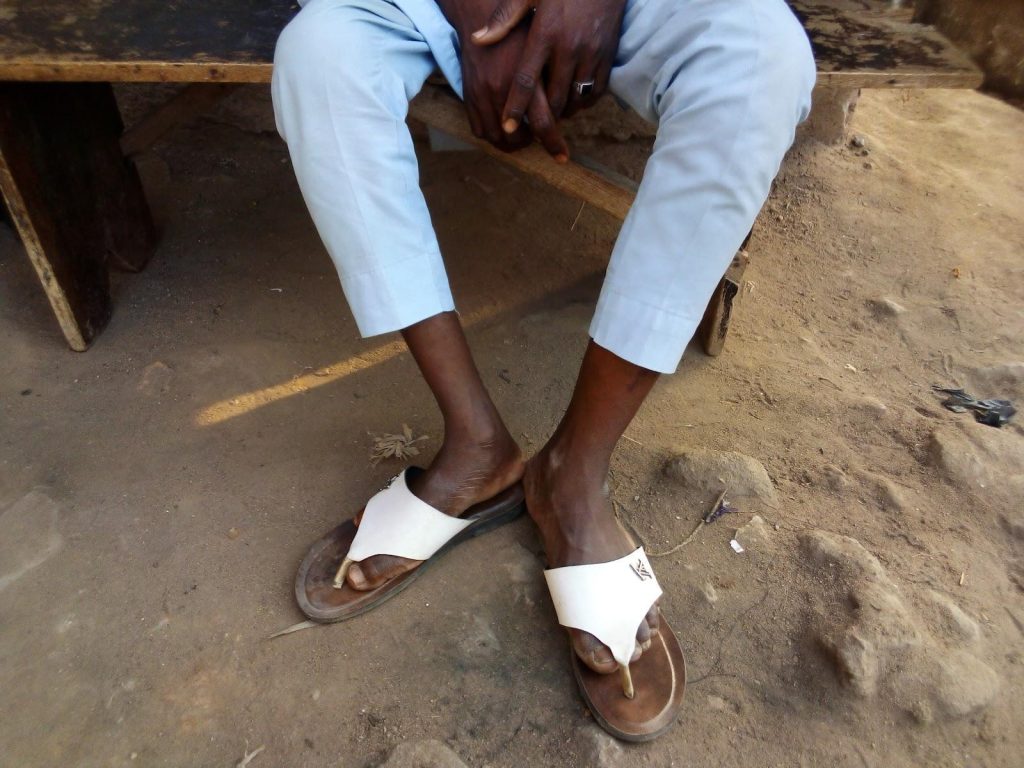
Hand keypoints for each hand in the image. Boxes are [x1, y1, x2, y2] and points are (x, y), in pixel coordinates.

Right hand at [436, 0, 568, 158]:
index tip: (563, 157)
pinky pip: (479, 129)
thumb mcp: (542, 48)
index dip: (554, 144)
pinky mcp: (468, 96)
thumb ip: (552, 77)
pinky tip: (503, 129)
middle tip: (540, 139)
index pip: (543, 123)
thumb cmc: (519, 29)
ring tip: (522, 137)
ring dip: (510, 143)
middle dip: (531, 144)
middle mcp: (501, 90)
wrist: (480, 13)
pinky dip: (492, 136)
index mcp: (525, 78)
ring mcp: (481, 95)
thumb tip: (568, 107)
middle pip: (517, 138)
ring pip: (497, 137)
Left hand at [472, 0, 626, 124]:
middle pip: (554, 98)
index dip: (516, 107)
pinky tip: (574, 100)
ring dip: (564, 111)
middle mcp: (569, 48)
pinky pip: (597, 92)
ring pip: (576, 100)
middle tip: (532, 124)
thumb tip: (478, 40)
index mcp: (545, 34)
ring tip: (554, 113)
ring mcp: (592, 54)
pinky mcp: (608, 56)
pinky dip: (584, 102)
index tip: (507, 127)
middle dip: (543, 116)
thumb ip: (504, 18)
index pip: (526, 80)